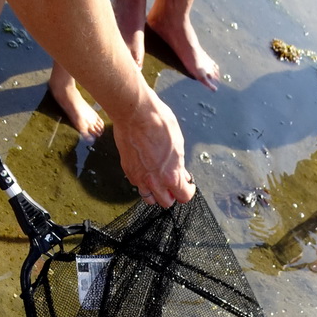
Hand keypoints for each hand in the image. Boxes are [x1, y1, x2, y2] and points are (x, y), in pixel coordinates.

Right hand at [113, 85, 195, 207]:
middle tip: (174, 185)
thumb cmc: (158, 123)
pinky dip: (143, 183)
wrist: (135, 113)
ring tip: (159, 183)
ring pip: (149, 198)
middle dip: (172, 195)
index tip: (188, 186)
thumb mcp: (178, 144)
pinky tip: (146, 172)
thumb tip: (181, 173)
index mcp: (171, 175)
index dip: (188, 191)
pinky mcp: (128, 171)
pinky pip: (137, 185)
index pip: (183, 197)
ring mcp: (139, 178)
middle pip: (166, 202)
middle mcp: (155, 182)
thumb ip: (179, 164)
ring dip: (156, 194)